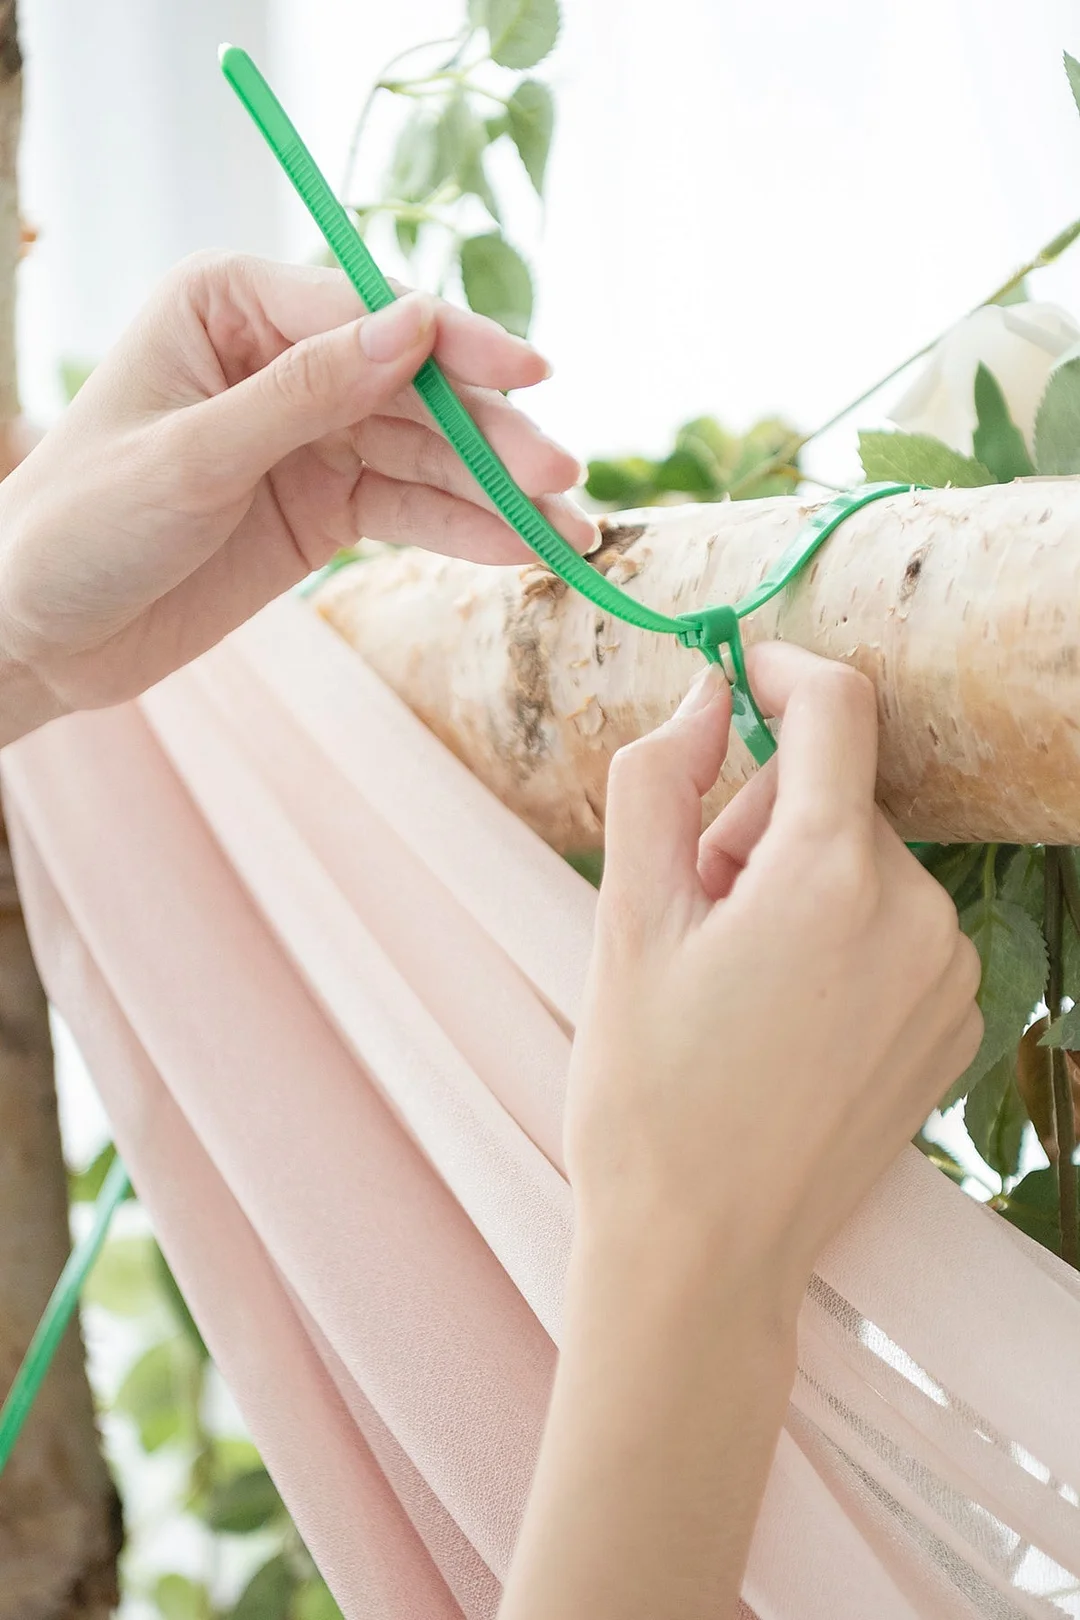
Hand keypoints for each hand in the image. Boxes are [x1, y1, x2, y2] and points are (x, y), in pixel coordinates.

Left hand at [0, 252, 595, 735]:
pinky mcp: (322, 506)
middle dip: (490, 437)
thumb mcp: (192, 457)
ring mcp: (309, 435)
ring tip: (569, 534)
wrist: (42, 636)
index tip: (534, 374)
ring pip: (425, 453)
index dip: (455, 345)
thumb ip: (306, 393)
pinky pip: (408, 509)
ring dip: (496, 492)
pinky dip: (463, 531)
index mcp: (232, 305)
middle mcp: (281, 359)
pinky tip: (519, 550)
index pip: (367, 313)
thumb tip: (416, 326)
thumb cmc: (80, 527)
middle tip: (562, 481)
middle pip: (413, 387)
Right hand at [566, 643, 981, 1298]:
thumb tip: (705, 697)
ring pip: (863, 862)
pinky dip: (838, 934)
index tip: (734, 678)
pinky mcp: (954, 1022)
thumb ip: (661, 779)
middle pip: (835, 795)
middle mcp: (918, 914)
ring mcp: (948, 975)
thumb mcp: (626, 919)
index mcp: (832, 876)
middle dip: (758, 822)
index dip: (779, 670)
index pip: (837, 705)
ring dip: (795, 882)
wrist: (703, 1253)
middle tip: (693, 911)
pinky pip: (894, 926)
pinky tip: (782, 1015)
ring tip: (734, 980)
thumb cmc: (648, 1091)